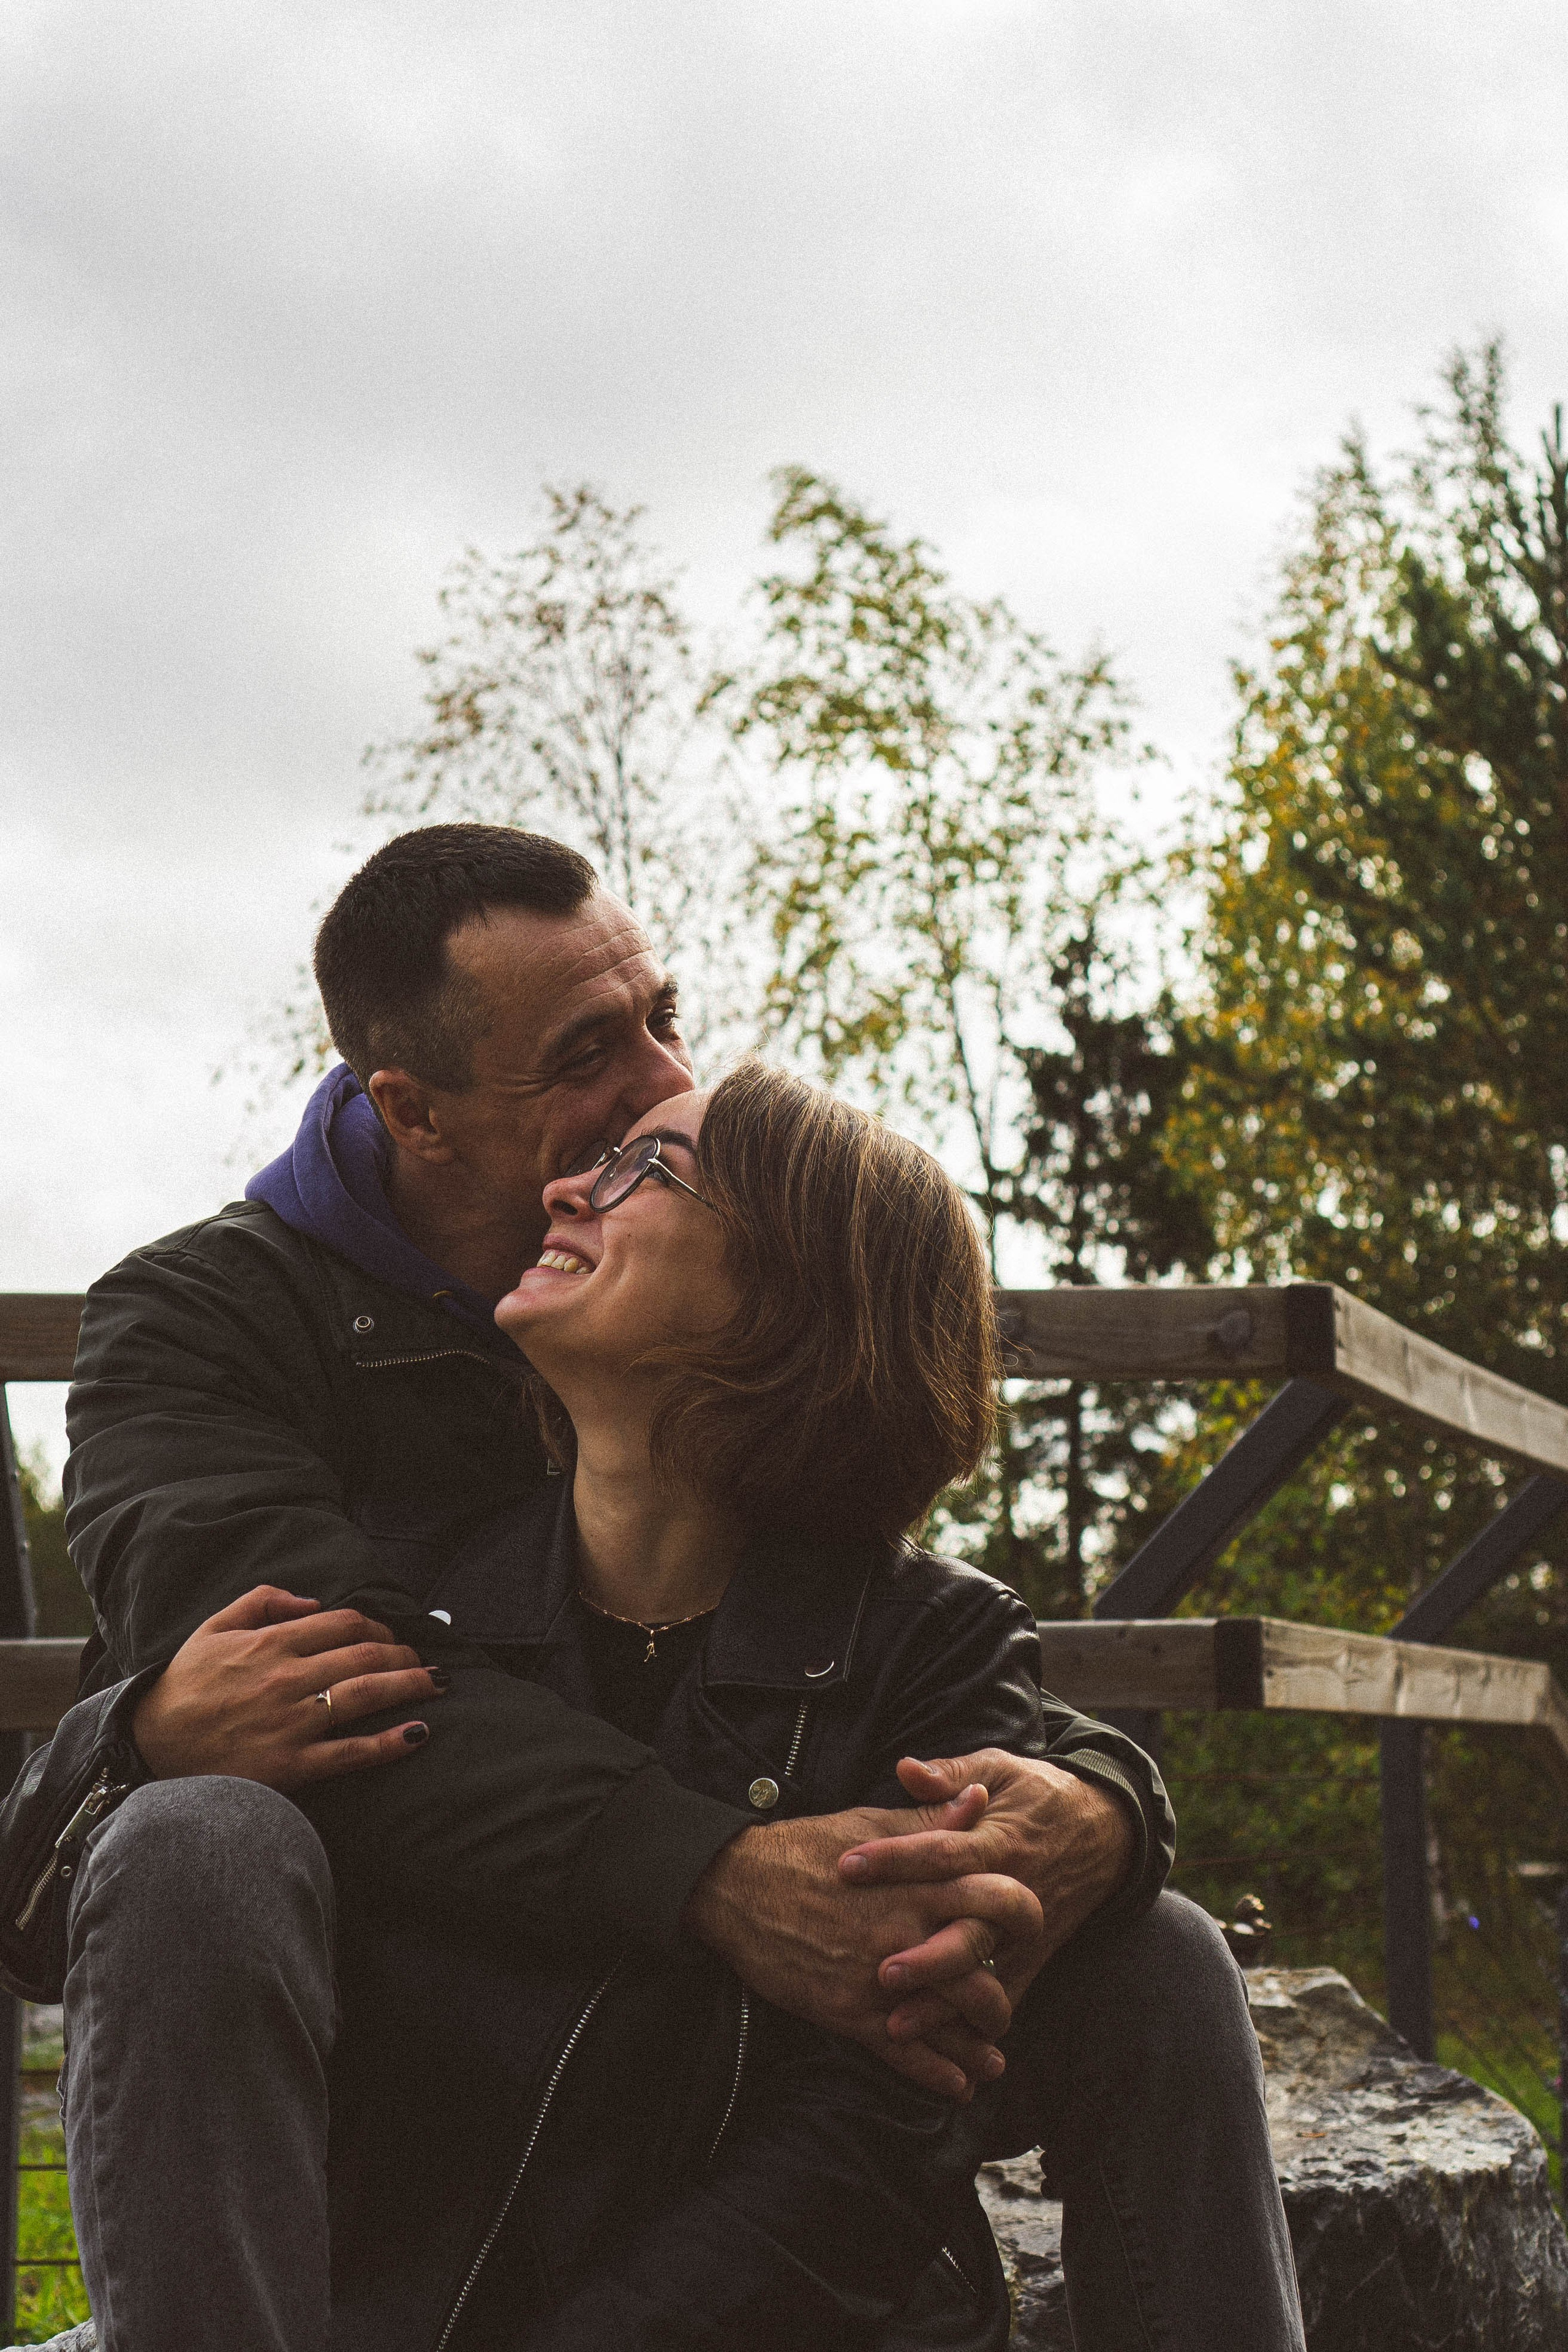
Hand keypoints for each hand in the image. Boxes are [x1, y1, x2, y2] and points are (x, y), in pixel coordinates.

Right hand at [131, 1586, 447, 1791]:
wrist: (149, 1748)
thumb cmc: (184, 1687)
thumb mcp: (213, 1627)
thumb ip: (262, 1601)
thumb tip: (313, 1601)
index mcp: (270, 1643)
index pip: (344, 1623)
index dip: (379, 1627)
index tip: (394, 1636)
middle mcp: (285, 1678)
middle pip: (365, 1656)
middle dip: (405, 1655)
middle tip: (425, 1661)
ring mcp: (290, 1722)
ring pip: (366, 1695)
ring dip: (411, 1686)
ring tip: (438, 1683)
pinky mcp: (290, 1764)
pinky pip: (351, 1752)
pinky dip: (389, 1743)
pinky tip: (417, 1733)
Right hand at [683, 1785, 1041, 2102]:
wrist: (738, 1887)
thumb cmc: (806, 1848)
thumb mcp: (872, 1823)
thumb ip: (930, 1818)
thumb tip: (981, 1797)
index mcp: (919, 1880)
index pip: (997, 1896)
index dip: (1023, 1912)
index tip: (1029, 1925)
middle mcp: (908, 1930)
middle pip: (984, 1970)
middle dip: (1003, 1994)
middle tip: (1005, 2004)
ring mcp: (881, 1975)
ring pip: (952, 2019)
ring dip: (980, 2045)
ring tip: (992, 2058)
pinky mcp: (852, 2012)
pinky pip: (907, 2054)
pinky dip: (939, 2076)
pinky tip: (959, 2088)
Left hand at [841, 1750, 1135, 2042]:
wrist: (1102, 1833)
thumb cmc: (1036, 1795)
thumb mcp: (998, 1768)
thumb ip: (951, 1773)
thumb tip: (905, 1768)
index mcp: (997, 1841)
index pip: (942, 1852)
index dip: (895, 1858)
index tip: (847, 1865)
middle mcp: (1012, 1893)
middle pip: (968, 1930)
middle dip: (926, 1956)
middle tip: (881, 1970)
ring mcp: (1024, 1934)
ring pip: (982, 1976)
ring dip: (940, 2004)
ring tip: (893, 2024)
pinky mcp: (1030, 1959)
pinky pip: (1001, 1998)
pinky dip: (968, 2027)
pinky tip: (931, 2049)